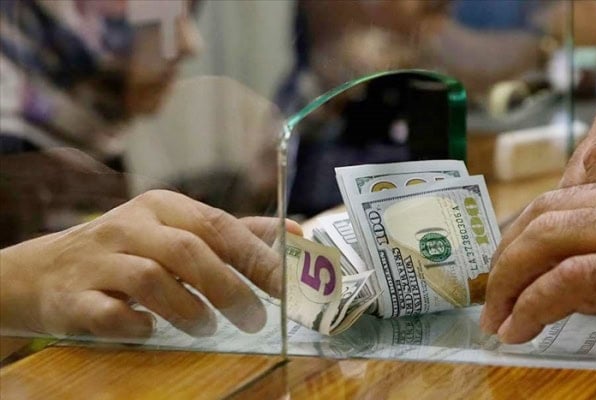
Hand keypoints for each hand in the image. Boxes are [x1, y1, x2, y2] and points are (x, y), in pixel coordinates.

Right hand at [0, 190, 301, 337]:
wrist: (44, 271)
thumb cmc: (129, 251)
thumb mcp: (180, 231)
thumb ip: (238, 233)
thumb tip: (296, 233)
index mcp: (164, 207)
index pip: (219, 225)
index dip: (257, 256)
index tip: (287, 286)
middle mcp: (130, 226)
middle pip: (189, 251)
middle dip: (229, 288)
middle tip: (254, 319)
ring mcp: (98, 260)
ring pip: (152, 279)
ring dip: (189, 309)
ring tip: (207, 327)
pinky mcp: (73, 297)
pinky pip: (108, 313)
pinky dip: (136, 325)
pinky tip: (150, 329)